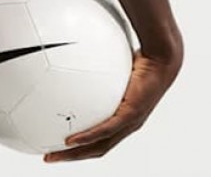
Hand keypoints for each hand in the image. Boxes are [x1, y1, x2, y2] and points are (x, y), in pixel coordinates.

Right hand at [43, 46, 181, 162]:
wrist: (160, 61)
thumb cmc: (140, 62)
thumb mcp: (111, 67)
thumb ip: (94, 67)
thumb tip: (74, 53)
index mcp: (121, 118)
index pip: (98, 139)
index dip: (79, 146)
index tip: (58, 145)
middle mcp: (125, 125)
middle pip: (95, 149)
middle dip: (71, 156)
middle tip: (50, 156)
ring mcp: (129, 123)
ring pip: (99, 146)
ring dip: (75, 153)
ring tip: (56, 154)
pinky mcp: (130, 115)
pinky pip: (105, 130)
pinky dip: (87, 137)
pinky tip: (71, 140)